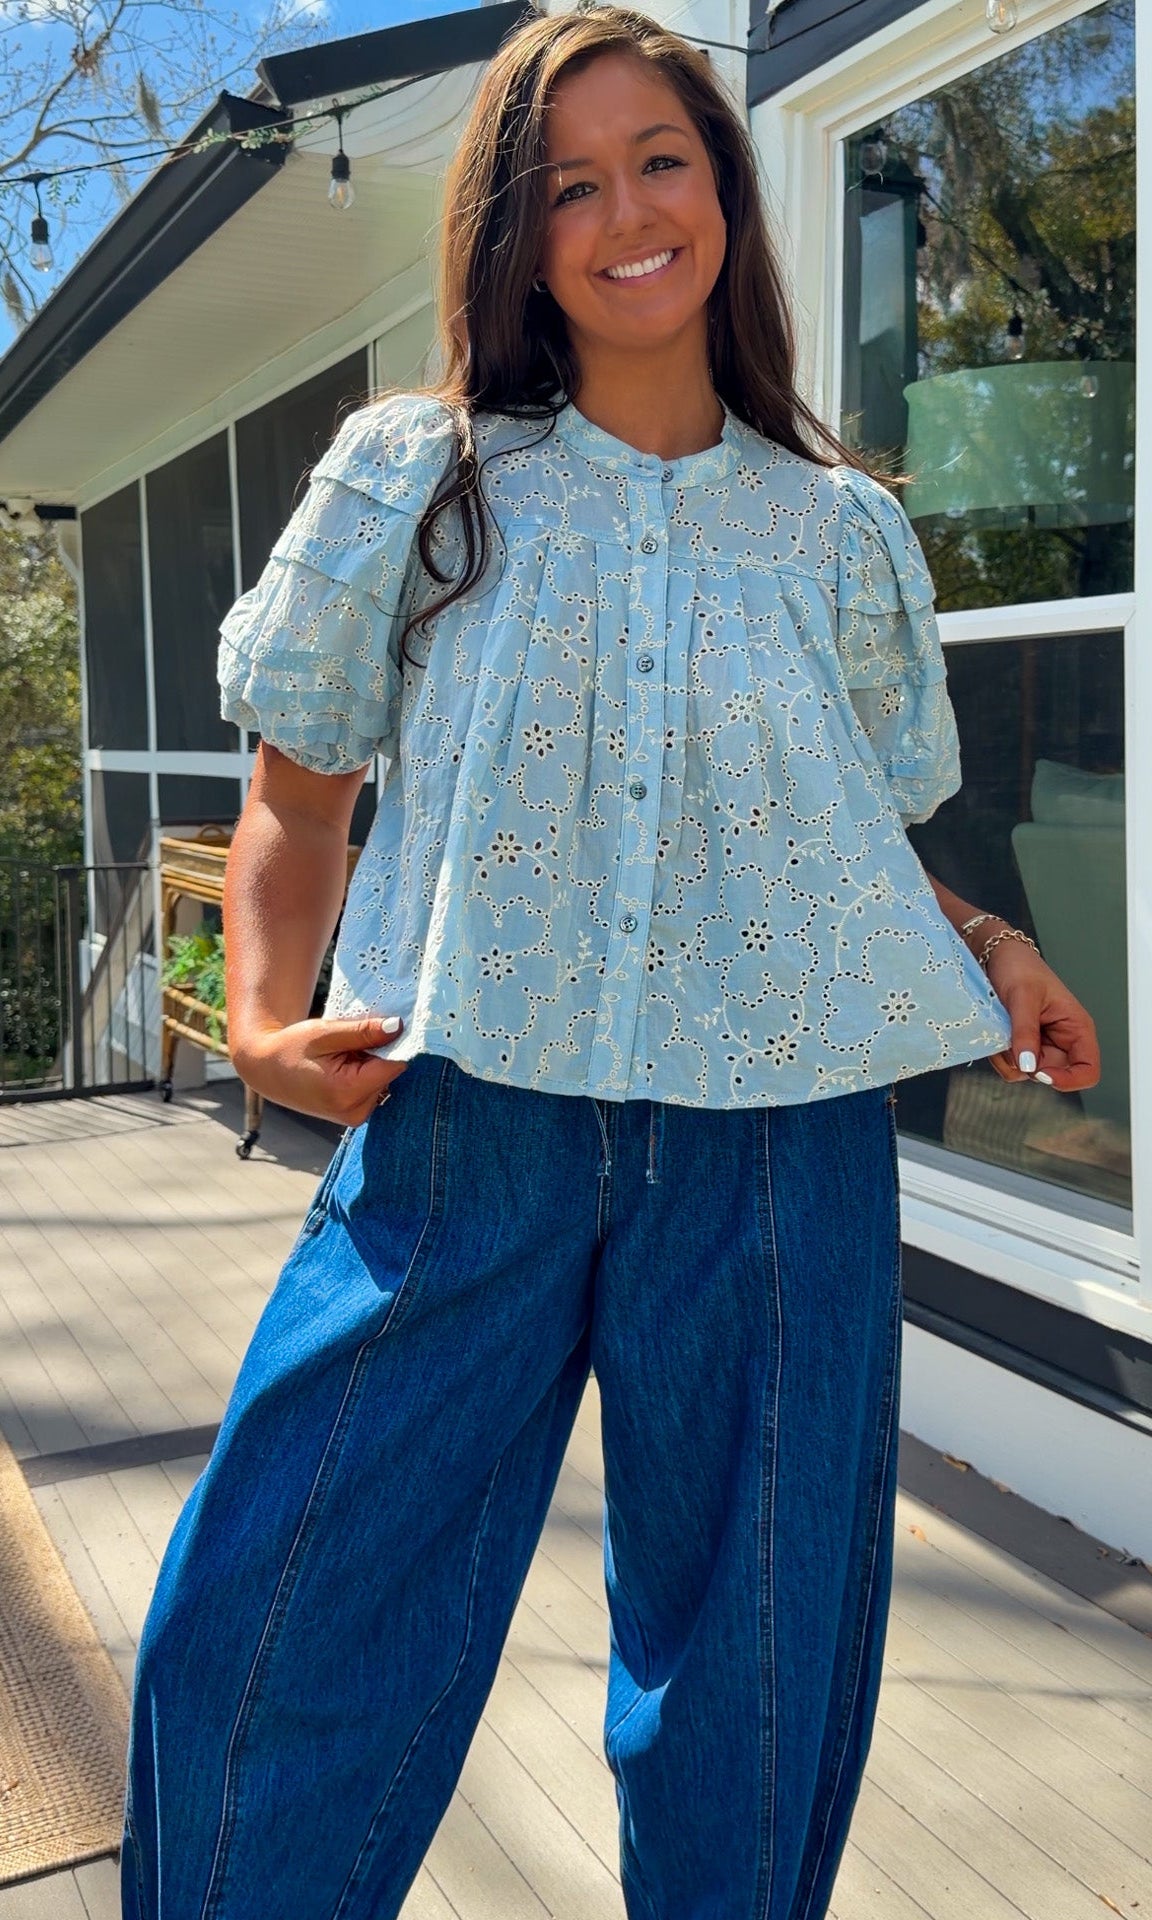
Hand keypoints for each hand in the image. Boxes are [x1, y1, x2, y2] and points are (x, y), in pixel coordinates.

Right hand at [231, 1015, 407, 1125]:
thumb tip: (398, 1027)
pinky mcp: (354, 1115)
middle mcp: (355, 1111)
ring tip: (342, 1057)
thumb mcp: (325, 1033)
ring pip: (384, 1081)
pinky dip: (365, 1074)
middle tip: (348, 1045)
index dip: (391, 1043)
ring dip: (371, 1064)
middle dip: (378, 1053)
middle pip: (390, 1073)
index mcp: (348, 1091)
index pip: (395, 1065)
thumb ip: (363, 1032)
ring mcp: (355, 1117)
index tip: (375, 1030)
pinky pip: (375, 1089)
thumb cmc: (291, 1048)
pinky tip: (343, 1067)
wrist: (268, 1070)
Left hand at [984, 943, 1100, 1091]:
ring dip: (1008, 1057)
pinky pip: (1011, 1065)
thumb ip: (1025, 1031)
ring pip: (1026, 1073)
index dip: (1069, 1080)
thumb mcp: (1022, 996)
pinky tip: (995, 1032)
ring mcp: (1041, 1046)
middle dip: (1026, 1063)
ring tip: (1001, 1027)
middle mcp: (1062, 1042)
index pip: (1088, 1071)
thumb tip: (1028, 1066)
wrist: (996, 956)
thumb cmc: (1019, 967)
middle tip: (1009, 1035)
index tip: (1040, 1072)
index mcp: (1077, 1028)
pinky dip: (999, 1055)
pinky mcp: (1022, 1046)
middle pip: (1050, 1075)